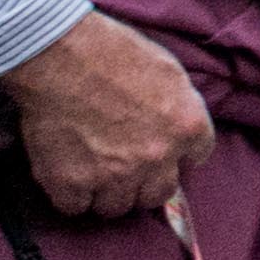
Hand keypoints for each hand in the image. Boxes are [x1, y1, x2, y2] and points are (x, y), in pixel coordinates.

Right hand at [4, 6, 212, 217]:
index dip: (178, 155)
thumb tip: (178, 124)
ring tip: (93, 171)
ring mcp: (113, 175)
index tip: (163, 151)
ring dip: (107, 193)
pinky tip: (66, 175)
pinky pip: (75, 207)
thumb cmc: (115, 52)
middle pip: (157, 194)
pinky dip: (70, 195)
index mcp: (186, 126)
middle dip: (144, 184)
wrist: (63, 56)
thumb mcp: (169, 71)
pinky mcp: (71, 183)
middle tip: (127, 169)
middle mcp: (156, 157)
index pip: (196, 157)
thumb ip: (180, 105)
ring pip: (116, 207)